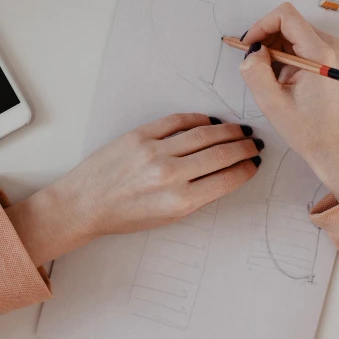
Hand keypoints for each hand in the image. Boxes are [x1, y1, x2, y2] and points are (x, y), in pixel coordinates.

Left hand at [5, 114, 261, 265]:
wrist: (84, 203)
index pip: (226, 179)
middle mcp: (170, 175)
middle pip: (220, 154)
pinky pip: (176, 121)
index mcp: (180, 202)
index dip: (245, 170)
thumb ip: (194, 197)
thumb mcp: (165, 219)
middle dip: (242, 147)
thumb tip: (222, 175)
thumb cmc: (123, 216)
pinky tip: (209, 121)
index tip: (254, 164)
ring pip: (203, 134)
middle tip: (253, 143)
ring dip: (226, 131)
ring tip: (238, 130)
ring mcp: (154, 151)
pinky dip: (197, 119)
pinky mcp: (139, 135)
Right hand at [239, 3, 338, 202]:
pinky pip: (301, 44)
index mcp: (320, 54)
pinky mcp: (332, 59)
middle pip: (289, 23)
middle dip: (266, 39)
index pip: (285, 16)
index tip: (248, 46)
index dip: (261, 26)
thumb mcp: (272, 103)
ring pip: (293, 33)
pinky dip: (285, 55)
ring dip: (275, 49)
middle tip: (255, 66)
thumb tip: (252, 50)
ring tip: (271, 78)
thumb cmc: (309, 131)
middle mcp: (332, 46)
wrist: (336, 149)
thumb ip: (255, 71)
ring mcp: (334, 52)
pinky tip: (283, 79)